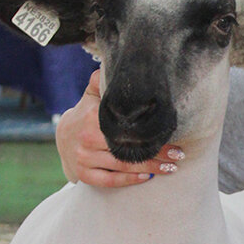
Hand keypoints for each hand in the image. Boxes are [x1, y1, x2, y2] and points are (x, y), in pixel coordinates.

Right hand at [56, 73, 185, 187]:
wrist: (63, 137)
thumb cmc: (86, 114)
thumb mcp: (92, 95)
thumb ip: (102, 82)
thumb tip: (112, 62)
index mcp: (92, 118)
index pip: (126, 128)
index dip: (150, 133)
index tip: (172, 134)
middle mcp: (86, 139)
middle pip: (127, 149)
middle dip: (157, 153)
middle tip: (179, 155)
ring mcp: (84, 159)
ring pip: (122, 166)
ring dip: (149, 168)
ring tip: (171, 168)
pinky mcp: (84, 175)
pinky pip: (109, 181)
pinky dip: (129, 180)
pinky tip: (147, 178)